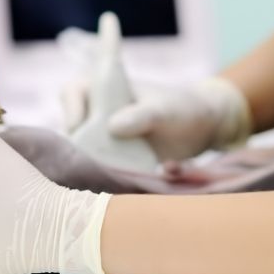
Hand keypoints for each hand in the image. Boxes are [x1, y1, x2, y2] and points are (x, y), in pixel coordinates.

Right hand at [59, 22, 252, 161]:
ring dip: (96, 168)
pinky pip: (104, 174)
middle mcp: (99, 117)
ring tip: (116, 175)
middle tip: (96, 160)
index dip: (71, 108)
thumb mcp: (164, 109)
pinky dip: (113, 180)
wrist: (202, 128)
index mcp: (105, 92)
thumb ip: (142, 114)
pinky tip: (135, 181)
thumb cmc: (180, 107)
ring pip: (85, 156)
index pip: (72, 92)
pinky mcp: (117, 164)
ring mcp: (106, 142)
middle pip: (73, 131)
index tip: (80, 126)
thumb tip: (112, 127)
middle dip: (79, 148)